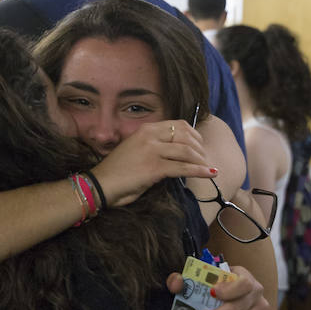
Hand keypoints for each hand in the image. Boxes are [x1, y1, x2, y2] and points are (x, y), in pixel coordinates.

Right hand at [92, 120, 216, 206]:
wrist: (100, 184)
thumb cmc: (117, 172)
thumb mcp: (136, 151)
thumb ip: (154, 148)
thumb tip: (175, 154)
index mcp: (146, 130)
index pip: (178, 125)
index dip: (194, 135)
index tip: (200, 146)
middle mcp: (150, 136)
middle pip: (186, 136)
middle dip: (200, 148)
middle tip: (206, 158)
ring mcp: (152, 151)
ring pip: (187, 151)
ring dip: (201, 160)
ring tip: (208, 167)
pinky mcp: (154, 168)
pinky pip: (183, 168)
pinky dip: (200, 171)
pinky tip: (210, 174)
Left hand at [166, 265, 269, 309]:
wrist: (230, 302)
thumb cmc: (212, 291)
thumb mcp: (197, 281)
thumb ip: (181, 280)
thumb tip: (177, 283)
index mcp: (242, 275)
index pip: (243, 283)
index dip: (228, 290)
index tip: (211, 293)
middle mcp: (257, 291)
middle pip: (238, 309)